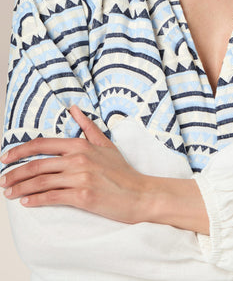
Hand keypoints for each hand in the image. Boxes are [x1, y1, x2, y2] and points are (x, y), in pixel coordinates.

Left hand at [0, 105, 151, 223]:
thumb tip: (74, 109)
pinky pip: (52, 197)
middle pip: (37, 164)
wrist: (139, 194)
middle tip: (2, 180)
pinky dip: (35, 200)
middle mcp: (78, 159)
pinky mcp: (82, 196)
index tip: (7, 157)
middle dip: (15, 173)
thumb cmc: (122, 171)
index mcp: (81, 145)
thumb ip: (87, 127)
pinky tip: (26, 202)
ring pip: (41, 181)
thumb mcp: (105, 144)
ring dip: (21, 188)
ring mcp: (80, 177)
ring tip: (9, 193)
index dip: (20, 150)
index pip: (43, 145)